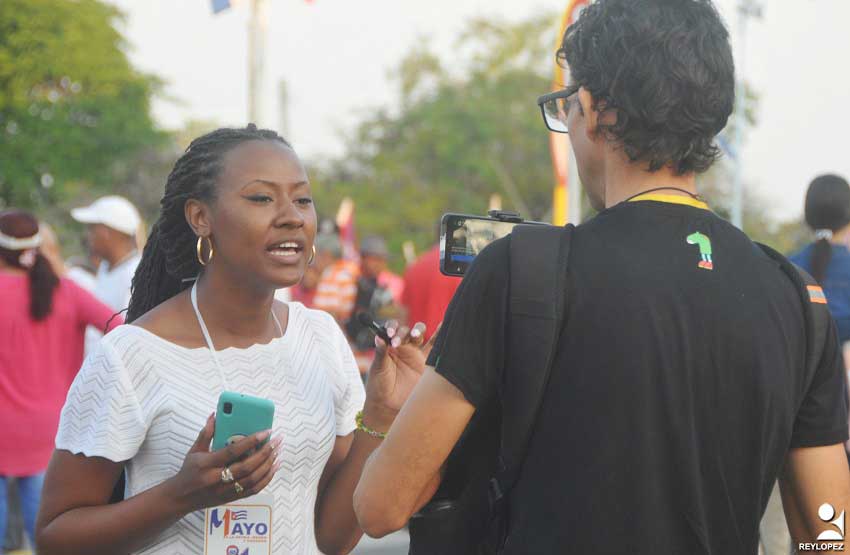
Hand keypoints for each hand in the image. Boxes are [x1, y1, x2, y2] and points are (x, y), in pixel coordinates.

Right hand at [166, 414, 281, 513]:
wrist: (179, 498)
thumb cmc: (188, 471)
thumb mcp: (194, 451)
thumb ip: (206, 433)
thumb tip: (215, 415)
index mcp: (207, 465)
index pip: (232, 451)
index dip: (251, 441)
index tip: (265, 431)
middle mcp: (216, 480)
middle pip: (246, 467)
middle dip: (265, 453)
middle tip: (277, 441)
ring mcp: (224, 491)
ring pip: (252, 480)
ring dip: (268, 465)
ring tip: (278, 452)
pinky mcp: (231, 499)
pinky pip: (253, 490)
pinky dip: (266, 478)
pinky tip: (273, 467)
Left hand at [364, 321, 438, 423]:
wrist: (390, 405)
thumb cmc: (379, 386)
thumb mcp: (377, 369)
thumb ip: (380, 353)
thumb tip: (378, 336)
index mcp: (389, 346)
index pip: (391, 329)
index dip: (392, 328)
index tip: (391, 334)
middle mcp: (402, 346)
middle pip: (406, 331)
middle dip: (404, 332)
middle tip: (398, 342)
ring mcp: (415, 354)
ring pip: (419, 335)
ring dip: (417, 331)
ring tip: (415, 334)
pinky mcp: (426, 363)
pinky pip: (434, 347)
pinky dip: (439, 336)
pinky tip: (442, 326)